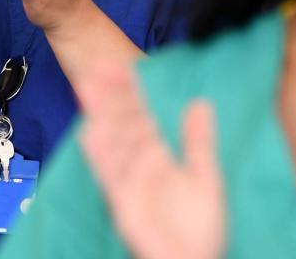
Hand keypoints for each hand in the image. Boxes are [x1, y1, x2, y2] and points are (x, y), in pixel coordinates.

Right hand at [77, 63, 225, 258]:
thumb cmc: (198, 230)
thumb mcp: (205, 178)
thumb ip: (198, 141)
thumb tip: (200, 102)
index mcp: (157, 159)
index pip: (141, 119)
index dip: (130, 93)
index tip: (121, 66)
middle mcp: (139, 168)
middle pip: (122, 126)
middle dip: (111, 97)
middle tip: (98, 66)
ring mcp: (130, 186)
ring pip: (114, 144)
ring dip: (102, 116)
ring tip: (90, 87)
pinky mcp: (125, 206)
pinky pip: (112, 177)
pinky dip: (102, 155)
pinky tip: (91, 132)